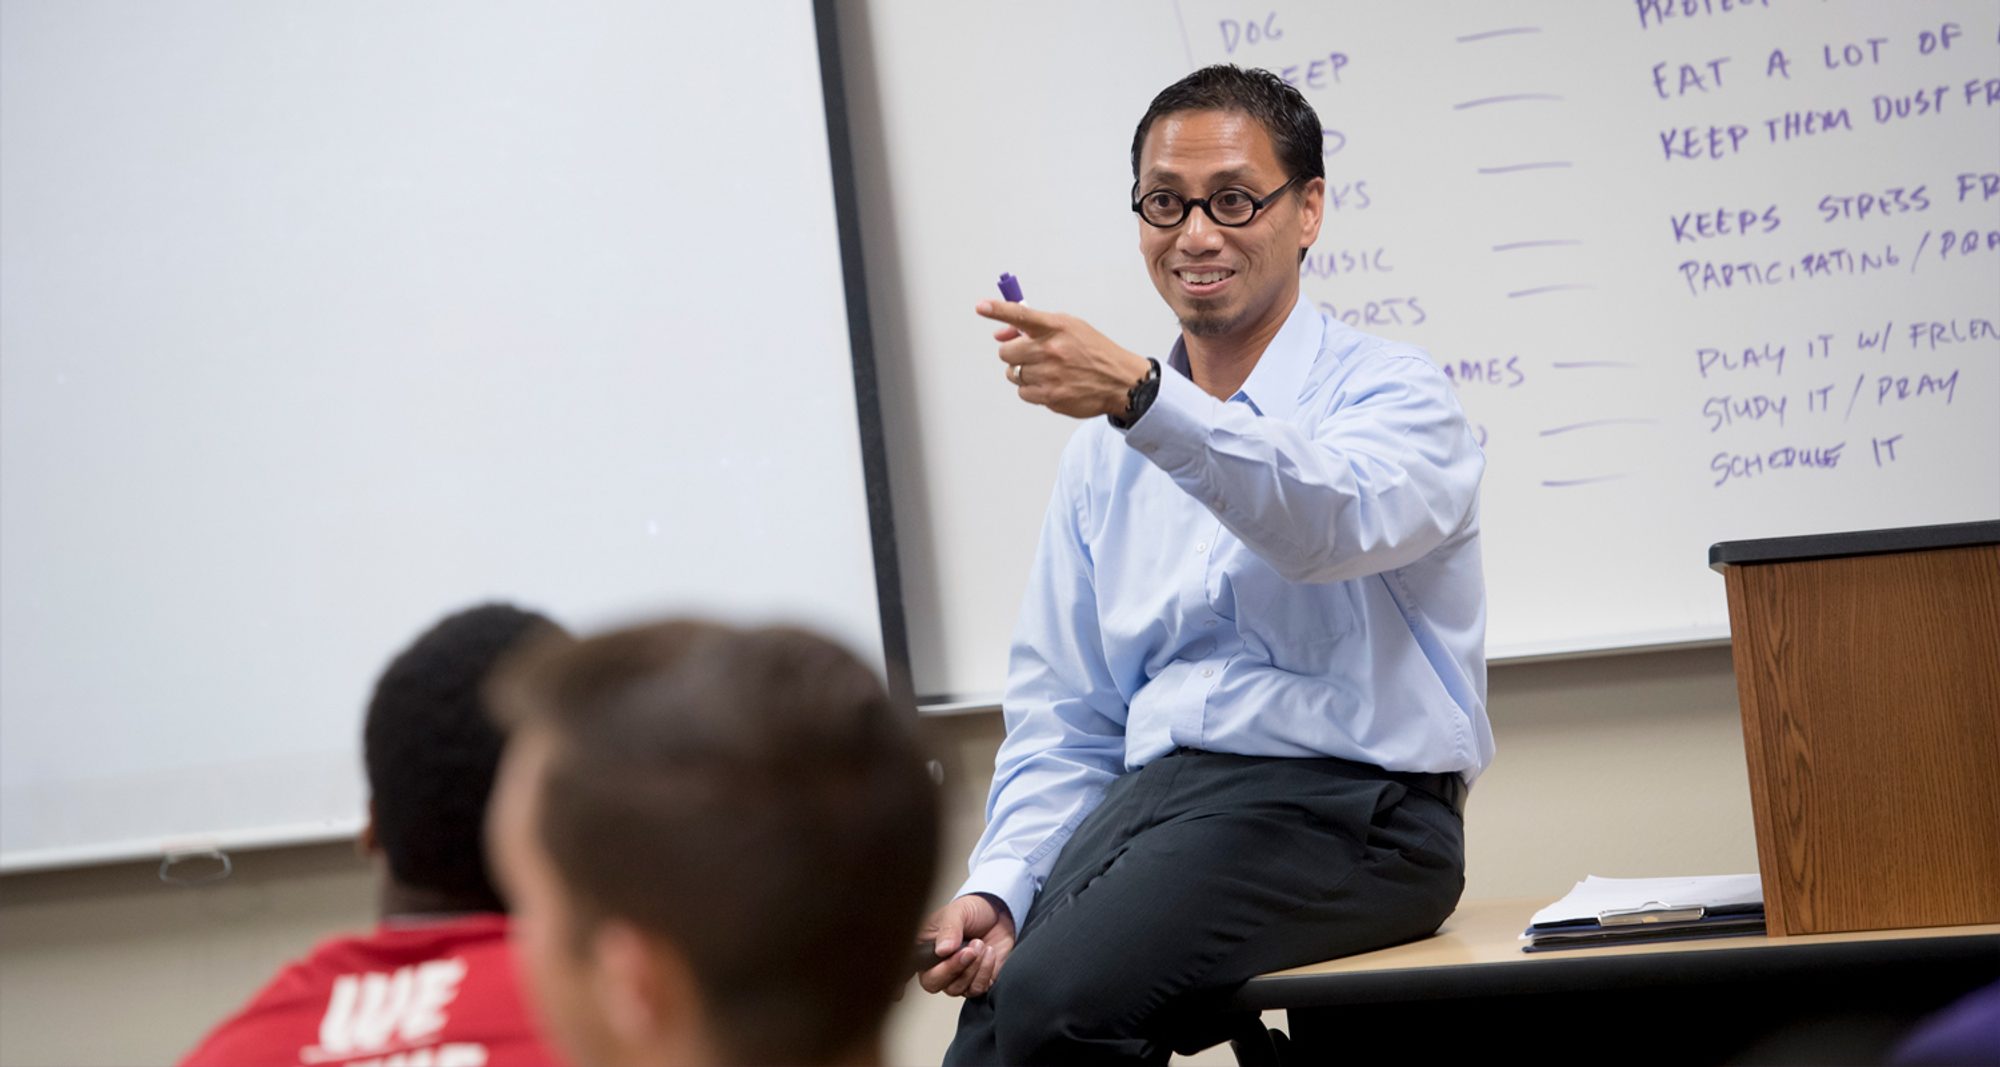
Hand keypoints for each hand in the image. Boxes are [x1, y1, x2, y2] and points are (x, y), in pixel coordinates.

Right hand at [915, 893, 1016, 997]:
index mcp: (926, 950)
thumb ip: (949, 930)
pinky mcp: (977, 982)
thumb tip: (942, 950)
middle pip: (935, 984)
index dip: (933, 970)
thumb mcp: (958, 911)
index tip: (953, 952)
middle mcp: (938, 967)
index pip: (919, 970)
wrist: (999, 914)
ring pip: (957, 989)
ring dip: (973, 968)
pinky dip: (985, 972)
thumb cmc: (972, 911)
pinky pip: (977, 989)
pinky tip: (990, 953)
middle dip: (956, 968)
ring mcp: (957, 977)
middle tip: (970, 950)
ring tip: (981, 944)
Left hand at [977, 300, 1151, 419]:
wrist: (1120, 381)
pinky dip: (1031, 390)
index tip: (981, 306)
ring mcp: (1050, 375)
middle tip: (1029, 354)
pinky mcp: (1051, 397)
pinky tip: (1050, 385)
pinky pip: (1023, 393)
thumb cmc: (1092, 351)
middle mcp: (1051, 350)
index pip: (1021, 315)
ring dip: (1023, 373)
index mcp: (1056, 327)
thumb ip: (1035, 328)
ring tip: (1046, 371)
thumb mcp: (1070, 328)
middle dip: (1013, 353)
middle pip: (1006, 352)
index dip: (998, 310)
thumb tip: (1000, 334)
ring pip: (1013, 374)